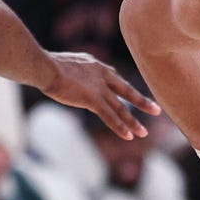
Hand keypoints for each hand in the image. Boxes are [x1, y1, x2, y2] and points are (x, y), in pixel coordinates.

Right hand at [42, 52, 160, 139]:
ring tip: (144, 133)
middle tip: (156, 111)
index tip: (130, 94)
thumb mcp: (61, 63)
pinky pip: (110, 116)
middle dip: (141, 102)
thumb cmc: (43, 64)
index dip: (122, 87)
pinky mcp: (93, 100)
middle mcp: (101, 75)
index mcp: (94, 64)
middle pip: (125, 91)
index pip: (113, 77)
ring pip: (120, 108)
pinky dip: (120, 127)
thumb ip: (69, 70)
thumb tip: (60, 74)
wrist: (43, 66)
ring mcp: (99, 88)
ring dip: (133, 122)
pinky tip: (129, 136)